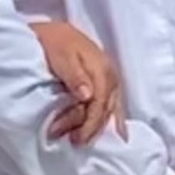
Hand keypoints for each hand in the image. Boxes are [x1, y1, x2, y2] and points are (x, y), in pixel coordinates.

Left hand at [30, 18, 126, 142]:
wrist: (55, 32)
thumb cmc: (55, 43)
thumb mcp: (61, 56)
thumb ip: (75, 76)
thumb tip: (87, 95)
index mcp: (101, 69)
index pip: (100, 103)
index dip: (89, 123)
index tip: (76, 138)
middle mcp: (110, 75)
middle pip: (106, 108)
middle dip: (91, 128)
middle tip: (73, 142)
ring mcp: (110, 79)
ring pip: (110, 108)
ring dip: (97, 126)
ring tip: (82, 140)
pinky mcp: (106, 82)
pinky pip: (113, 104)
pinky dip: (114, 119)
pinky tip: (120, 134)